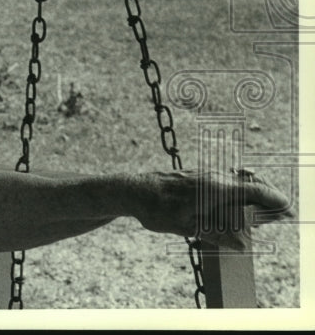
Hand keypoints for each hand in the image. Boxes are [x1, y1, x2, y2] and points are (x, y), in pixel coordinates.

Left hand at [131, 168, 291, 249]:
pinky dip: (237, 189)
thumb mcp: (188, 227)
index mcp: (215, 188)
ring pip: (237, 179)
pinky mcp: (196, 175)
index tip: (286, 210)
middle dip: (267, 195)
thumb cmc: (158, 210)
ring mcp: (204, 173)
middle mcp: (212, 177)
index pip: (254, 190)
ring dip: (252, 192)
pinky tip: (236, 202)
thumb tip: (241, 245)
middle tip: (278, 212)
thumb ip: (217, 234)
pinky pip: (224, 179)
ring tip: (260, 210)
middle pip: (250, 182)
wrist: (133, 190)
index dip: (273, 200)